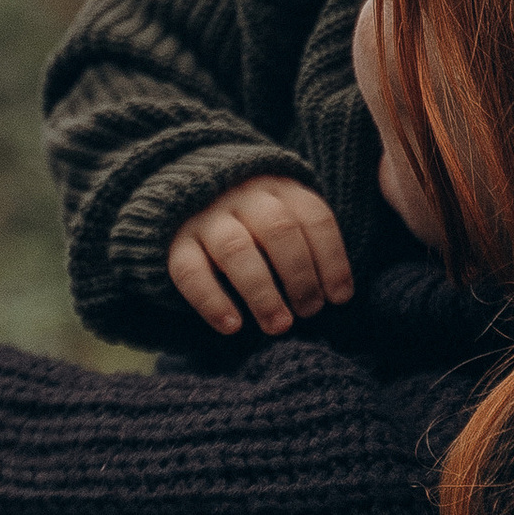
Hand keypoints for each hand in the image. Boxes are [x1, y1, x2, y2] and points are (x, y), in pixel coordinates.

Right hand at [167, 178, 353, 336]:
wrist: (182, 194)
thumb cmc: (251, 222)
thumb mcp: (283, 215)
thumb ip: (305, 241)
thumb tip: (336, 294)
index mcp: (278, 187)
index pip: (314, 217)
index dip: (332, 259)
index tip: (340, 298)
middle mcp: (242, 195)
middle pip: (278, 229)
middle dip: (300, 276)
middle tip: (309, 312)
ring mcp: (205, 216)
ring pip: (236, 250)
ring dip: (262, 292)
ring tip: (279, 326)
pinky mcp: (174, 241)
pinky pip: (190, 271)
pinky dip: (212, 302)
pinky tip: (232, 327)